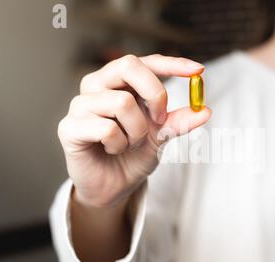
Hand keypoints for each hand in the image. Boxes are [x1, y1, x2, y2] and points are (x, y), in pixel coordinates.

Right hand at [58, 54, 210, 207]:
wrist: (113, 187)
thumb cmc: (133, 156)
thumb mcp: (161, 137)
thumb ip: (179, 122)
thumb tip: (205, 110)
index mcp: (119, 83)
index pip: (145, 62)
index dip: (172, 63)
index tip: (198, 70)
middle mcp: (97, 87)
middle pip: (128, 65)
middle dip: (155, 93)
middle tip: (160, 120)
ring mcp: (81, 104)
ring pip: (122, 103)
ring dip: (137, 131)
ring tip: (130, 143)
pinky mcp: (69, 127)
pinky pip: (107, 128)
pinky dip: (119, 144)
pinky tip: (112, 150)